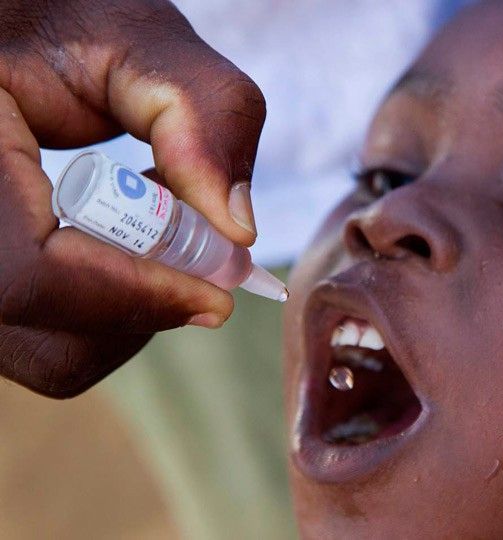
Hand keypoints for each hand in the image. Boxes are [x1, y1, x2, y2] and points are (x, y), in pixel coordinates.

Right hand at [0, 0, 265, 396]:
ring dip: (128, 307)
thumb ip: (205, 119)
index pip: (27, 270)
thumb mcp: (143, 45)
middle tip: (201, 256)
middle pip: (37, 326)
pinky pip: (47, 334)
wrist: (17, 22)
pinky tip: (123, 245)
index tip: (218, 298)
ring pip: (47, 346)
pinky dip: (107, 306)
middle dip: (139, 304)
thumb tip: (240, 232)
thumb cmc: (70, 20)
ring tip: (158, 231)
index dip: (131, 295)